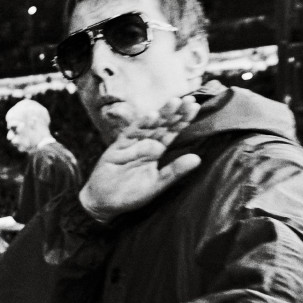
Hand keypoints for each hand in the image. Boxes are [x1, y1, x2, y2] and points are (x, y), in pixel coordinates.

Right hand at [79, 94, 202, 220]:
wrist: (104, 202)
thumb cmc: (130, 194)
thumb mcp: (156, 184)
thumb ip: (175, 171)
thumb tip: (197, 159)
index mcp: (156, 151)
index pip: (172, 132)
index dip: (183, 120)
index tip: (195, 107)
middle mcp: (145, 144)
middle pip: (162, 125)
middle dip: (175, 112)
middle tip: (189, 99)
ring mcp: (131, 144)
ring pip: (148, 126)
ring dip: (161, 114)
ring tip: (175, 102)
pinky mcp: (118, 148)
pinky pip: (131, 134)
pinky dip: (140, 125)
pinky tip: (151, 115)